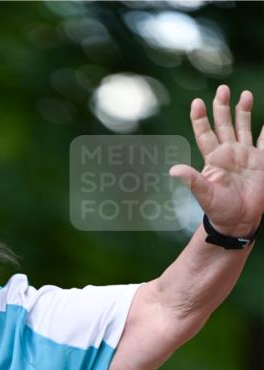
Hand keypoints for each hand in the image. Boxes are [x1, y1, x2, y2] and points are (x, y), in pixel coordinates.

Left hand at [170, 84, 263, 236]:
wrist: (238, 222)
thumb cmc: (219, 211)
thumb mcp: (204, 195)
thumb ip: (191, 180)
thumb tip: (172, 170)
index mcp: (214, 159)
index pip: (205, 134)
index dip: (200, 119)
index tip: (196, 103)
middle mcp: (229, 154)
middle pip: (224, 125)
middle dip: (222, 107)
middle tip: (222, 88)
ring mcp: (245, 156)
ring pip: (243, 128)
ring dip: (243, 111)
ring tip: (245, 94)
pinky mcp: (261, 161)